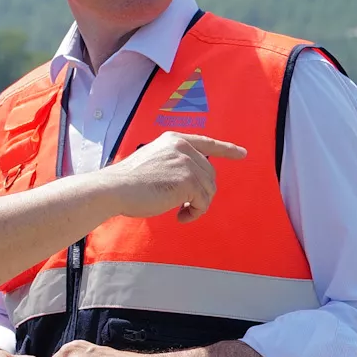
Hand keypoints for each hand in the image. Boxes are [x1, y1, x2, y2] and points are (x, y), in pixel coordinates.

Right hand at [107, 132, 245, 221]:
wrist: (114, 188)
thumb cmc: (127, 182)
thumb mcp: (154, 162)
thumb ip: (174, 164)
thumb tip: (194, 182)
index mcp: (174, 140)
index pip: (207, 143)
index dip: (226, 149)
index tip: (242, 154)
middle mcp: (183, 147)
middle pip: (210, 174)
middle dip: (201, 193)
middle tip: (183, 207)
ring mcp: (187, 162)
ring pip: (209, 189)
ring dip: (197, 205)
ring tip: (179, 212)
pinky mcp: (188, 180)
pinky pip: (203, 202)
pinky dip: (195, 213)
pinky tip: (179, 216)